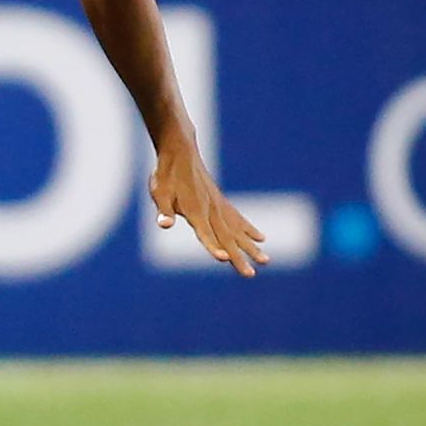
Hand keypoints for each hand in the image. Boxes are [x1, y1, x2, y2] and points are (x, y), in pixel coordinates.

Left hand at [148, 140, 268, 276]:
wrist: (180, 150)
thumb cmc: (166, 174)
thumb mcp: (159, 192)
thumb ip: (164, 210)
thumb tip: (164, 224)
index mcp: (194, 211)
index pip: (205, 233)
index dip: (212, 247)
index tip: (224, 259)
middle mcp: (210, 210)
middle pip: (226, 237)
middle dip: (238, 257)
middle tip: (250, 275)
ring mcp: (218, 205)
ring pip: (237, 230)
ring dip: (250, 246)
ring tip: (266, 261)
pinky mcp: (221, 201)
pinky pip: (238, 218)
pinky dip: (249, 229)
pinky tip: (260, 238)